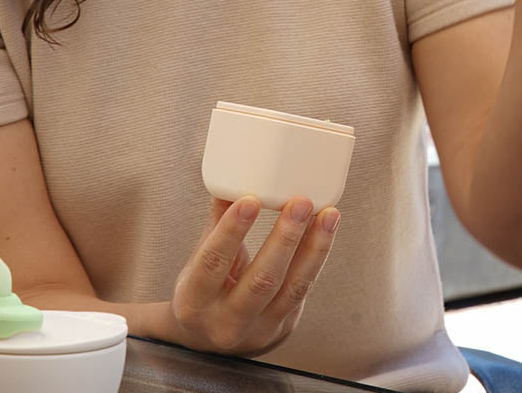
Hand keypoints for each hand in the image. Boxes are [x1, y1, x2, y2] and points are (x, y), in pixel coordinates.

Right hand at [167, 195, 339, 355]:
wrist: (209, 342)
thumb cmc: (204, 293)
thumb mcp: (197, 263)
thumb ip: (218, 222)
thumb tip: (231, 178)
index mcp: (194, 302)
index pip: (212, 264)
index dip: (231, 232)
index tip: (250, 200)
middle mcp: (226, 321)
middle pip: (260, 280)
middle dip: (284, 239)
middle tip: (300, 203)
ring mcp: (258, 329)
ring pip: (291, 287)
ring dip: (313, 247)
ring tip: (327, 214)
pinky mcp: (284, 325)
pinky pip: (304, 289)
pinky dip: (317, 256)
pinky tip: (326, 229)